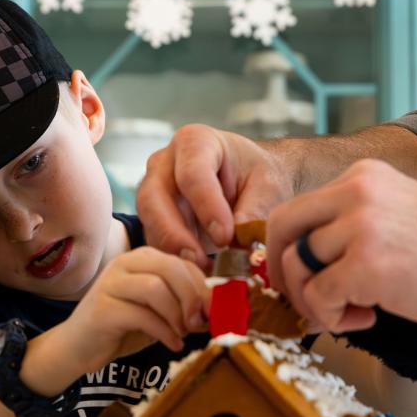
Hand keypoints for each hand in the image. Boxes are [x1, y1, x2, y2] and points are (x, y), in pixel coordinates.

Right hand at [62, 247, 209, 374]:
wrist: (79, 347)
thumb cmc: (124, 327)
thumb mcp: (160, 312)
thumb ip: (184, 305)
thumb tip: (217, 310)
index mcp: (143, 259)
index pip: (183, 263)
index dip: (204, 287)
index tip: (213, 312)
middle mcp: (125, 264)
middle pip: (170, 269)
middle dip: (192, 297)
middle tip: (199, 322)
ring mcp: (111, 284)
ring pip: (156, 288)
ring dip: (177, 315)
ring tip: (183, 333)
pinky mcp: (102, 308)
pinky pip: (142, 315)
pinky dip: (164, 332)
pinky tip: (172, 344)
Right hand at [136, 124, 295, 268]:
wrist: (251, 182)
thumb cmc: (259, 177)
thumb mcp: (268, 187)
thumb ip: (255, 211)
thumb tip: (238, 243)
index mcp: (195, 142)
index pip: (191, 174)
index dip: (206, 207)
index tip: (225, 236)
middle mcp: (165, 164)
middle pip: (154, 198)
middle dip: (174, 233)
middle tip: (199, 261)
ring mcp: (154, 191)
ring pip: (148, 223)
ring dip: (172, 251)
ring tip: (201, 273)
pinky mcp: (154, 219)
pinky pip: (154, 240)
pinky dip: (172, 260)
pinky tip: (195, 274)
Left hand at [267, 160, 416, 331]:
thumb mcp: (397, 214)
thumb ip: (352, 224)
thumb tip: (301, 260)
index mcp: (363, 177)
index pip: (296, 209)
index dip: (286, 250)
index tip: (302, 278)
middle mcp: (355, 192)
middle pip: (280, 229)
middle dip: (282, 273)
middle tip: (307, 301)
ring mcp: (360, 226)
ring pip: (295, 268)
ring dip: (313, 302)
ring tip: (351, 313)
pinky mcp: (366, 265)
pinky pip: (318, 296)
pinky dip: (331, 318)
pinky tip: (367, 318)